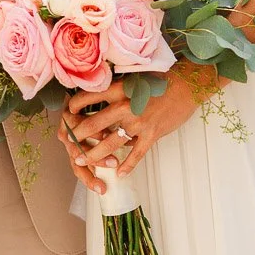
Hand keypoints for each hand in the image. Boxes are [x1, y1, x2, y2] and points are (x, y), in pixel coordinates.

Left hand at [62, 66, 213, 183]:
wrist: (186, 87)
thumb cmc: (160, 81)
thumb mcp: (133, 80)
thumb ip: (117, 91)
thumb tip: (98, 100)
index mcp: (119, 89)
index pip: (88, 98)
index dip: (74, 107)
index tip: (68, 114)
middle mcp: (125, 105)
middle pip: (93, 124)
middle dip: (77, 136)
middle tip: (68, 144)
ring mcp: (138, 122)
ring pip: (110, 143)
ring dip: (95, 154)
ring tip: (83, 160)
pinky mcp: (152, 135)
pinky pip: (136, 155)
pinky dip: (127, 166)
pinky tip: (119, 174)